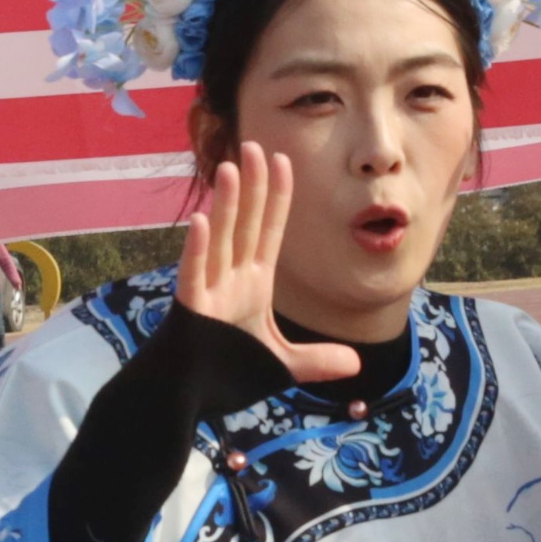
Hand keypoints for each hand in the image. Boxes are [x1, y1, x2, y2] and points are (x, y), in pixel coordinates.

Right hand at [174, 143, 359, 383]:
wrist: (184, 396)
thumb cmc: (225, 373)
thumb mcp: (279, 365)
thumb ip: (315, 360)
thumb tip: (356, 364)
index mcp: (252, 284)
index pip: (269, 232)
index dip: (277, 198)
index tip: (284, 162)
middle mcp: (230, 280)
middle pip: (245, 225)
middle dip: (252, 186)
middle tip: (255, 145)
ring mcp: (208, 292)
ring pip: (220, 241)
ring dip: (226, 207)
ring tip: (232, 168)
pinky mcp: (190, 311)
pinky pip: (193, 276)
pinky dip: (197, 250)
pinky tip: (201, 222)